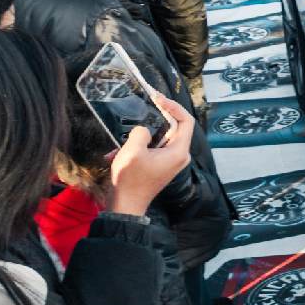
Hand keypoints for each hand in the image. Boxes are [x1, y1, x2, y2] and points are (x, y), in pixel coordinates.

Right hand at [106, 92, 194, 216]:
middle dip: (158, 116)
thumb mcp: (132, 151)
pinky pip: (153, 148)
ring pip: (161, 137)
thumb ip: (141, 132)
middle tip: (146, 103)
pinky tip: (118, 152)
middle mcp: (179, 156)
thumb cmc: (130, 180)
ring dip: (143, 133)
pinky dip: (138, 146)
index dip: (174, 106)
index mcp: (179, 151)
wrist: (125, 206)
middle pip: (175, 127)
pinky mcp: (160, 166)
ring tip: (126, 135)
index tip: (158, 98)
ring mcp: (170, 162)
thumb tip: (144, 131)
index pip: (186, 121)